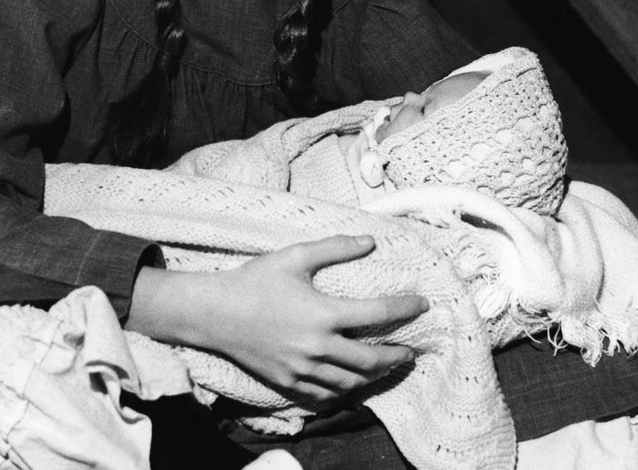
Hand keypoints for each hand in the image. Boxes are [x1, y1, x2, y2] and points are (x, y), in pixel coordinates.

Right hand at [192, 234, 427, 407]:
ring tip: (387, 367)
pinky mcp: (288, 383)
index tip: (422, 304)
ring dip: (375, 376)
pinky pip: (325, 396)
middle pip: (371, 359)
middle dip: (396, 355)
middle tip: (411, 351)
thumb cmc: (256, 279)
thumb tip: (370, 240)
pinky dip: (345, 392)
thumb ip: (336, 247)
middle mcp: (317, 347)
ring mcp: (302, 369)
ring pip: (351, 382)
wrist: (215, 313)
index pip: (378, 313)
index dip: (405, 308)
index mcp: (323, 313)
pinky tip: (352, 384)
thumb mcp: (296, 255)